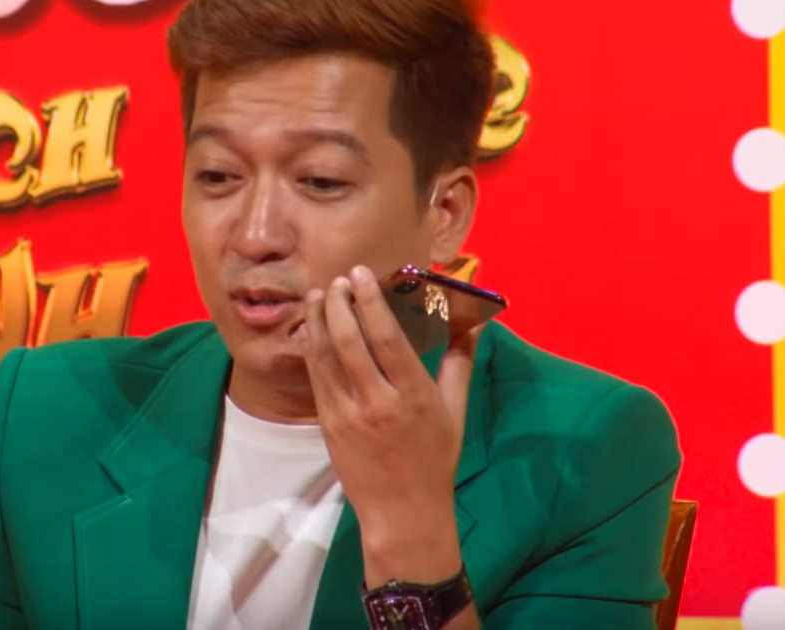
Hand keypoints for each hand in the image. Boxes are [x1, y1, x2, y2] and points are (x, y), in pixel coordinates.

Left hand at [296, 264, 482, 585]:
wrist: (402, 512)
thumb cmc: (434, 459)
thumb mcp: (455, 412)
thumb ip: (459, 362)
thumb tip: (473, 323)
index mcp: (413, 395)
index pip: (386, 337)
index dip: (370, 301)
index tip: (361, 273)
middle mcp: (377, 402)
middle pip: (348, 340)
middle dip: (339, 303)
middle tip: (338, 280)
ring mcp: (347, 413)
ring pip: (324, 356)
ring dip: (318, 320)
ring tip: (320, 295)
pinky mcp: (327, 423)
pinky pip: (316, 377)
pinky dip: (311, 348)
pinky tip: (312, 329)